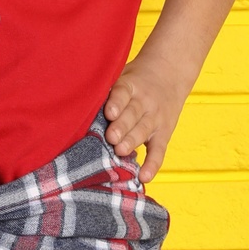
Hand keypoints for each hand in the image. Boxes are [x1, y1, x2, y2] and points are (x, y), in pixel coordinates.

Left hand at [102, 55, 189, 183]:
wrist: (171, 72)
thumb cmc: (136, 80)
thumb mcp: (122, 75)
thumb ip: (106, 90)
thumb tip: (77, 105)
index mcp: (130, 86)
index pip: (123, 93)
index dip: (116, 103)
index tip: (109, 113)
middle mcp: (144, 102)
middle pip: (132, 114)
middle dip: (122, 127)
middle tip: (111, 138)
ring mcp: (155, 118)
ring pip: (143, 131)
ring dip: (132, 142)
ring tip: (121, 151)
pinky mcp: (163, 133)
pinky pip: (159, 150)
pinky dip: (152, 164)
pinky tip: (144, 176)